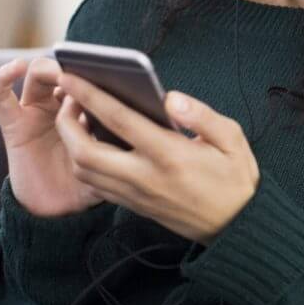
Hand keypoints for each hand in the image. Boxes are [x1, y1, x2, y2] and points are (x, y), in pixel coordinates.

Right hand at [0, 57, 108, 217]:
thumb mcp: (110, 159)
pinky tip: (14, 68)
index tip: (110, 74)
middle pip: (64, 70)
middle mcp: (59, 106)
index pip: (89, 78)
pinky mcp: (12, 124)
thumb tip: (141, 124)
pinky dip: (2, 78)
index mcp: (85, 109)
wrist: (58, 212)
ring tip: (61, 75)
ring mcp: (34, 112)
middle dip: (74, 66)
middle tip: (85, 72)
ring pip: (37, 74)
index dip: (97, 72)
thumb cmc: (88, 183)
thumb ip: (120, 141)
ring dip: (49, 69)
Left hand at [55, 72, 260, 245]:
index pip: (119, 120)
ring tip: (77, 117)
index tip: (70, 76)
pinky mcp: (134, 206)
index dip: (90, 96)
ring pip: (84, 172)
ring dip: (71, 143)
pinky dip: (84, 162)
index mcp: (170, 155)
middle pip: (84, 153)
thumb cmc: (235, 178)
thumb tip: (170, 98)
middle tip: (68, 99)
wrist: (237, 228)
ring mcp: (136, 195)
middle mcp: (145, 177)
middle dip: (66, 123)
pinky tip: (92, 142)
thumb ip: (201, 115)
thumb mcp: (232, 139)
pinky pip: (96, 185)